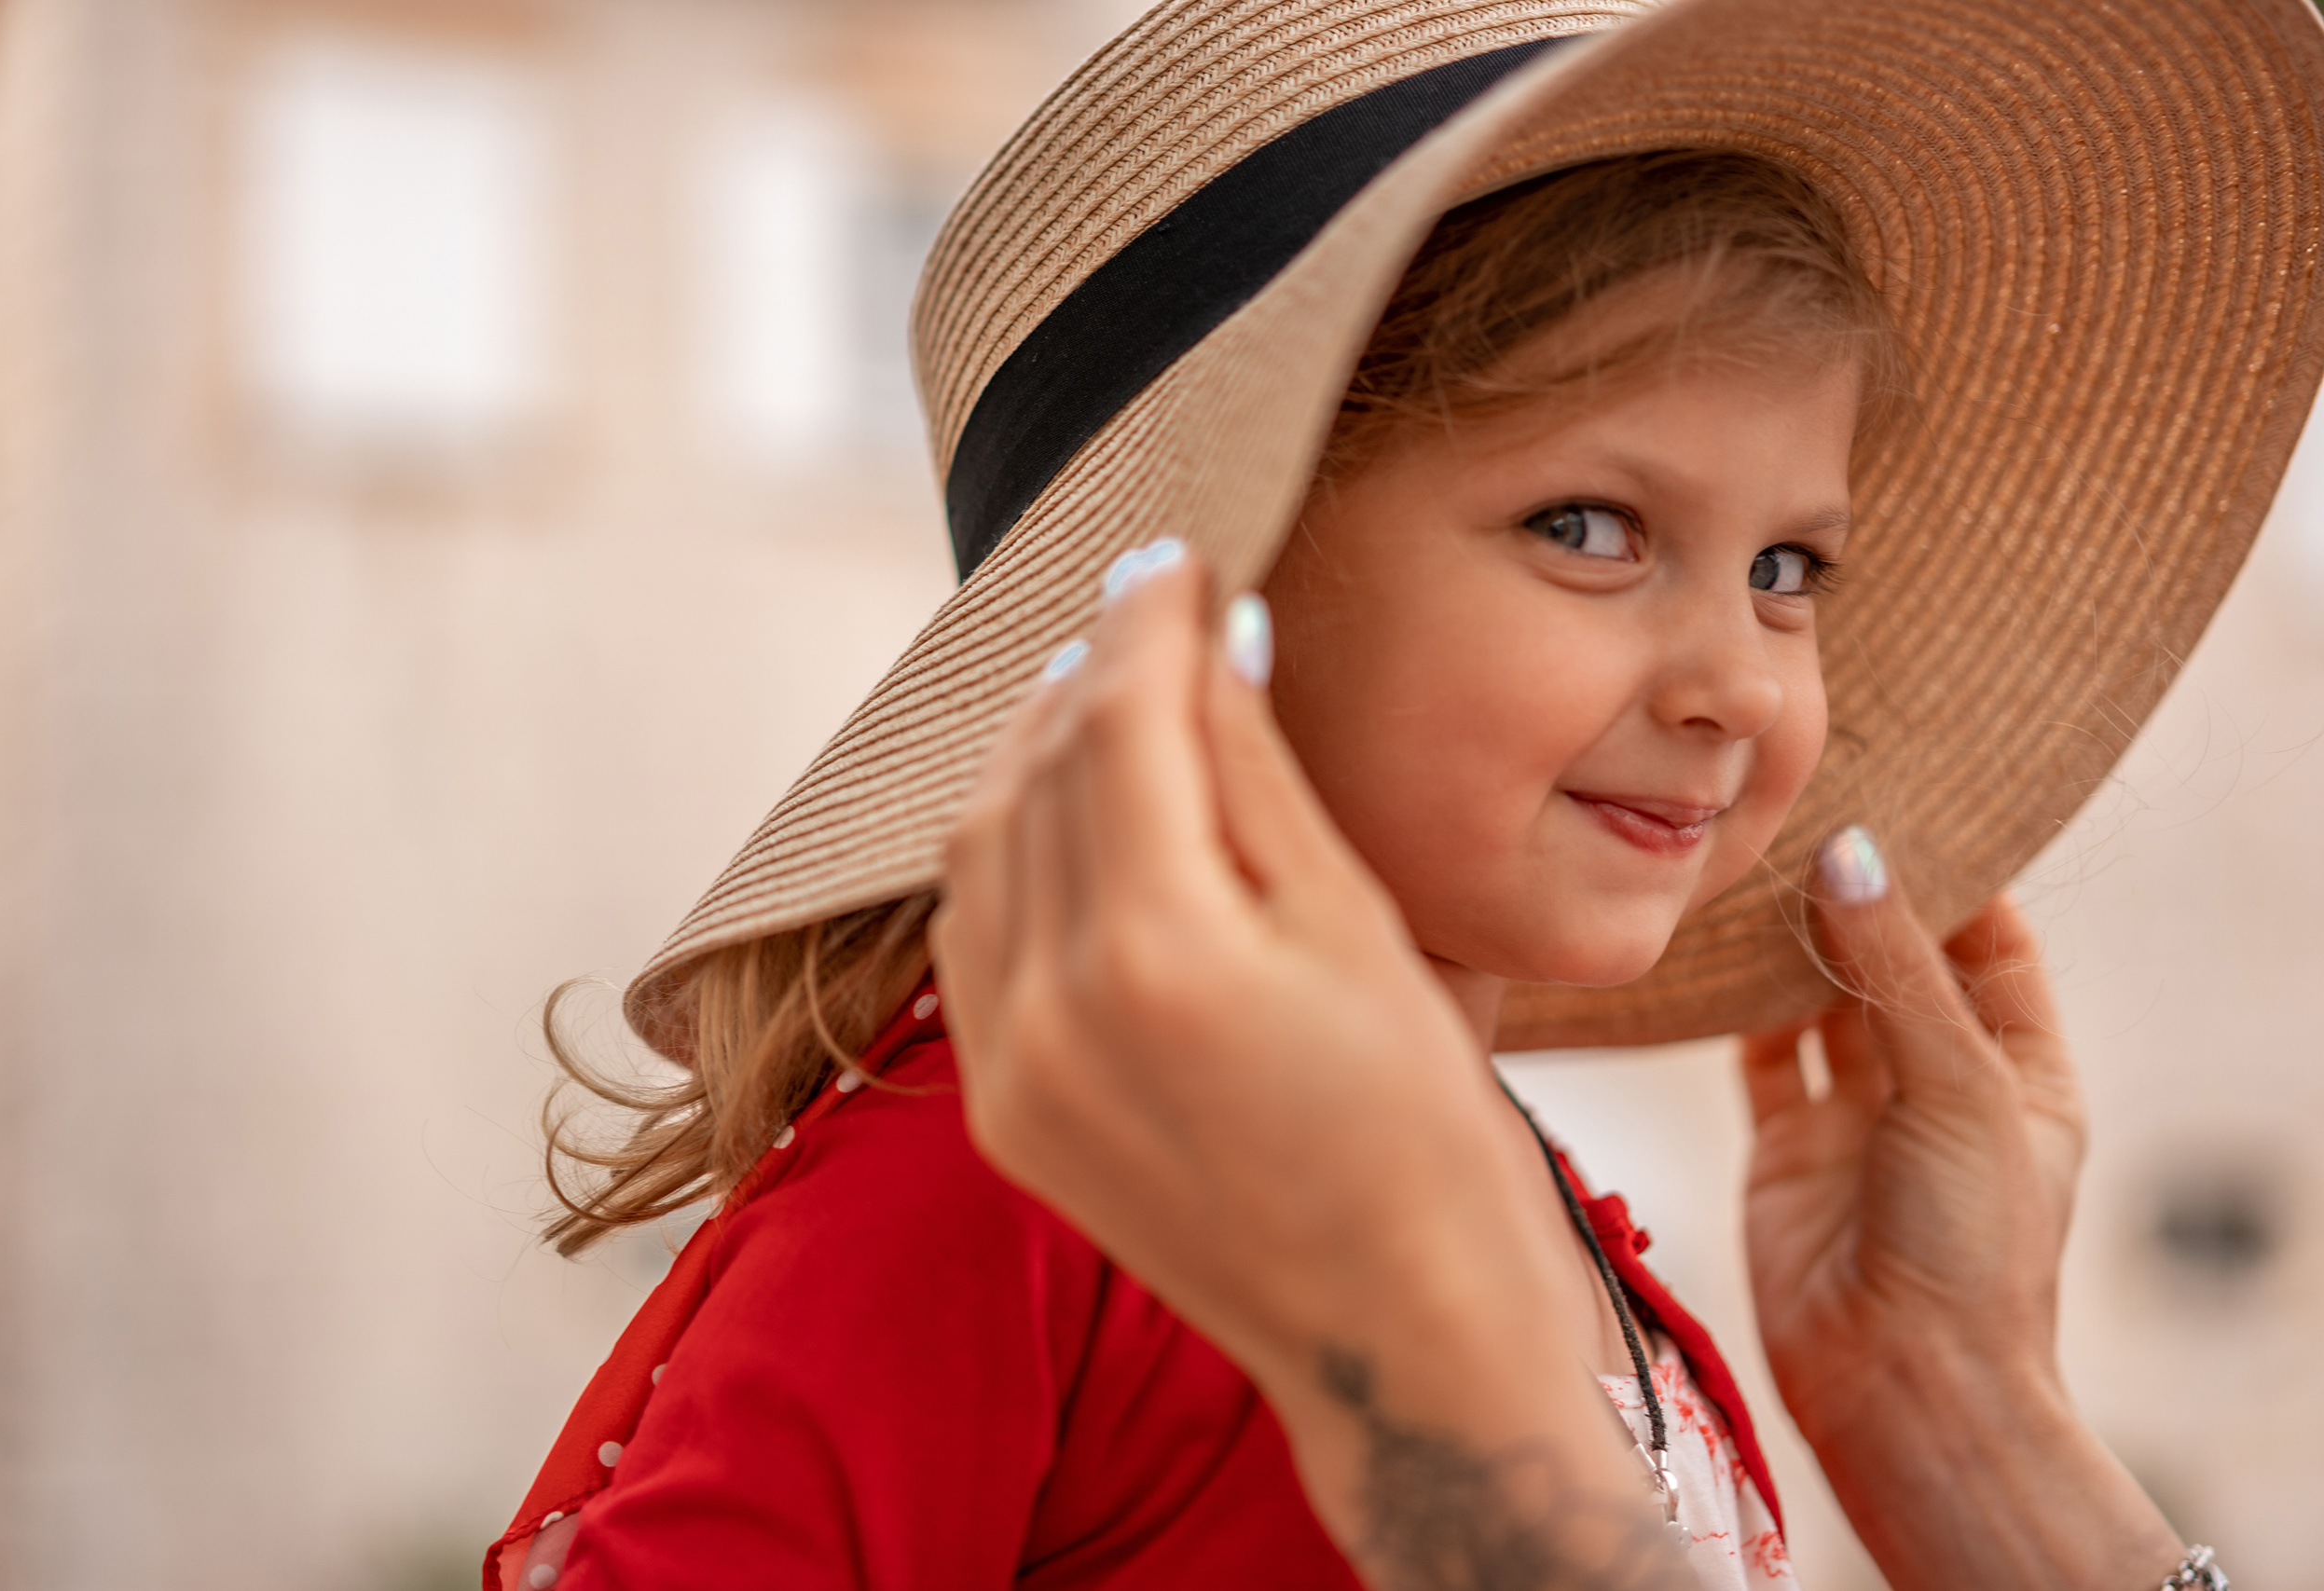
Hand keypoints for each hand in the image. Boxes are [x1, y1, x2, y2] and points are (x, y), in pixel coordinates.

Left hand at [933, 548, 1693, 1588]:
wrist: (1403, 1344)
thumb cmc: (1429, 1138)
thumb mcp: (1361, 930)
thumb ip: (1258, 774)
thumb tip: (1211, 637)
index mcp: (1157, 953)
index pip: (1119, 721)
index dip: (1148, 621)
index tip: (1179, 557)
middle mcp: (1049, 1010)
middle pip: (1038, 769)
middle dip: (1093, 671)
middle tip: (1156, 609)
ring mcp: (1009, 1071)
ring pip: (981, 844)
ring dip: (1036, 751)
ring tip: (1110, 694)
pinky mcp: (1003, 1115)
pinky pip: (971, 935)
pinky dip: (1010, 851)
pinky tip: (1071, 817)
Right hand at [1740, 834, 2179, 1587]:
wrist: (1901, 1387)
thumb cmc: (1972, 1252)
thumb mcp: (1958, 1088)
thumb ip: (1895, 970)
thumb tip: (1851, 854)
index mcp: (2019, 1070)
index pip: (1991, 944)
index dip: (1955, 873)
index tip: (1905, 793)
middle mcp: (1938, 1084)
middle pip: (1897, 961)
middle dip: (1861, 893)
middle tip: (1809, 805)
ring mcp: (1858, 1116)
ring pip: (1820, 1000)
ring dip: (1792, 942)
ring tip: (1753, 857)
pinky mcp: (1785, 1148)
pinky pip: (1757, 1055)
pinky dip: (1735, 1005)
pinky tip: (1711, 947)